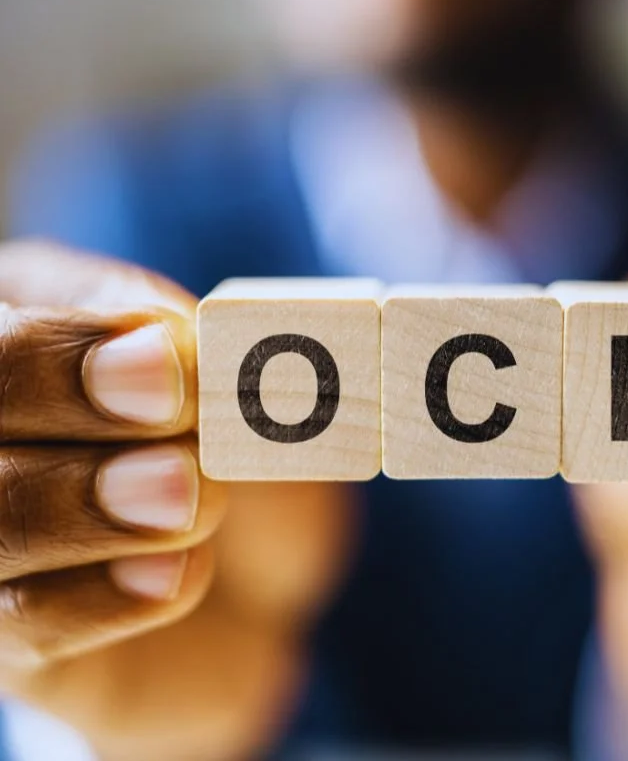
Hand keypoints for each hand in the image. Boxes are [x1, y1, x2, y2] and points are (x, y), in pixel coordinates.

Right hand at [0, 242, 354, 760]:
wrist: (257, 569)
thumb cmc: (232, 437)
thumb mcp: (224, 371)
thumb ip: (184, 345)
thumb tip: (162, 342)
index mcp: (21, 334)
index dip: (62, 351)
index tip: (168, 363)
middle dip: (67, 403)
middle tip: (178, 420)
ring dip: (89, 505)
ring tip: (191, 498)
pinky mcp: (19, 638)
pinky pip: (28, 625)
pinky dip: (109, 596)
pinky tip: (177, 571)